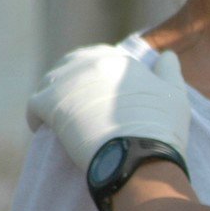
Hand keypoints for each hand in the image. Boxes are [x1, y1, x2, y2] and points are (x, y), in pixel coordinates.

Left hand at [26, 44, 190, 171]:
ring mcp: (68, 81)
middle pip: (71, 66)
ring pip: (50, 82)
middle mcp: (90, 62)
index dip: (97, 76)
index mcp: (118, 60)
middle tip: (77, 106)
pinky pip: (34, 105)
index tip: (100, 95)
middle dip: (72, 82)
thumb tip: (167, 54)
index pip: (100, 59)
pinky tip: (44, 129)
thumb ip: (169, 71)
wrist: (138, 155)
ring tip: (60, 118)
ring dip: (54, 97)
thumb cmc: (160, 128)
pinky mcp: (50, 103)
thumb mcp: (175, 95)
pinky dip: (37, 117)